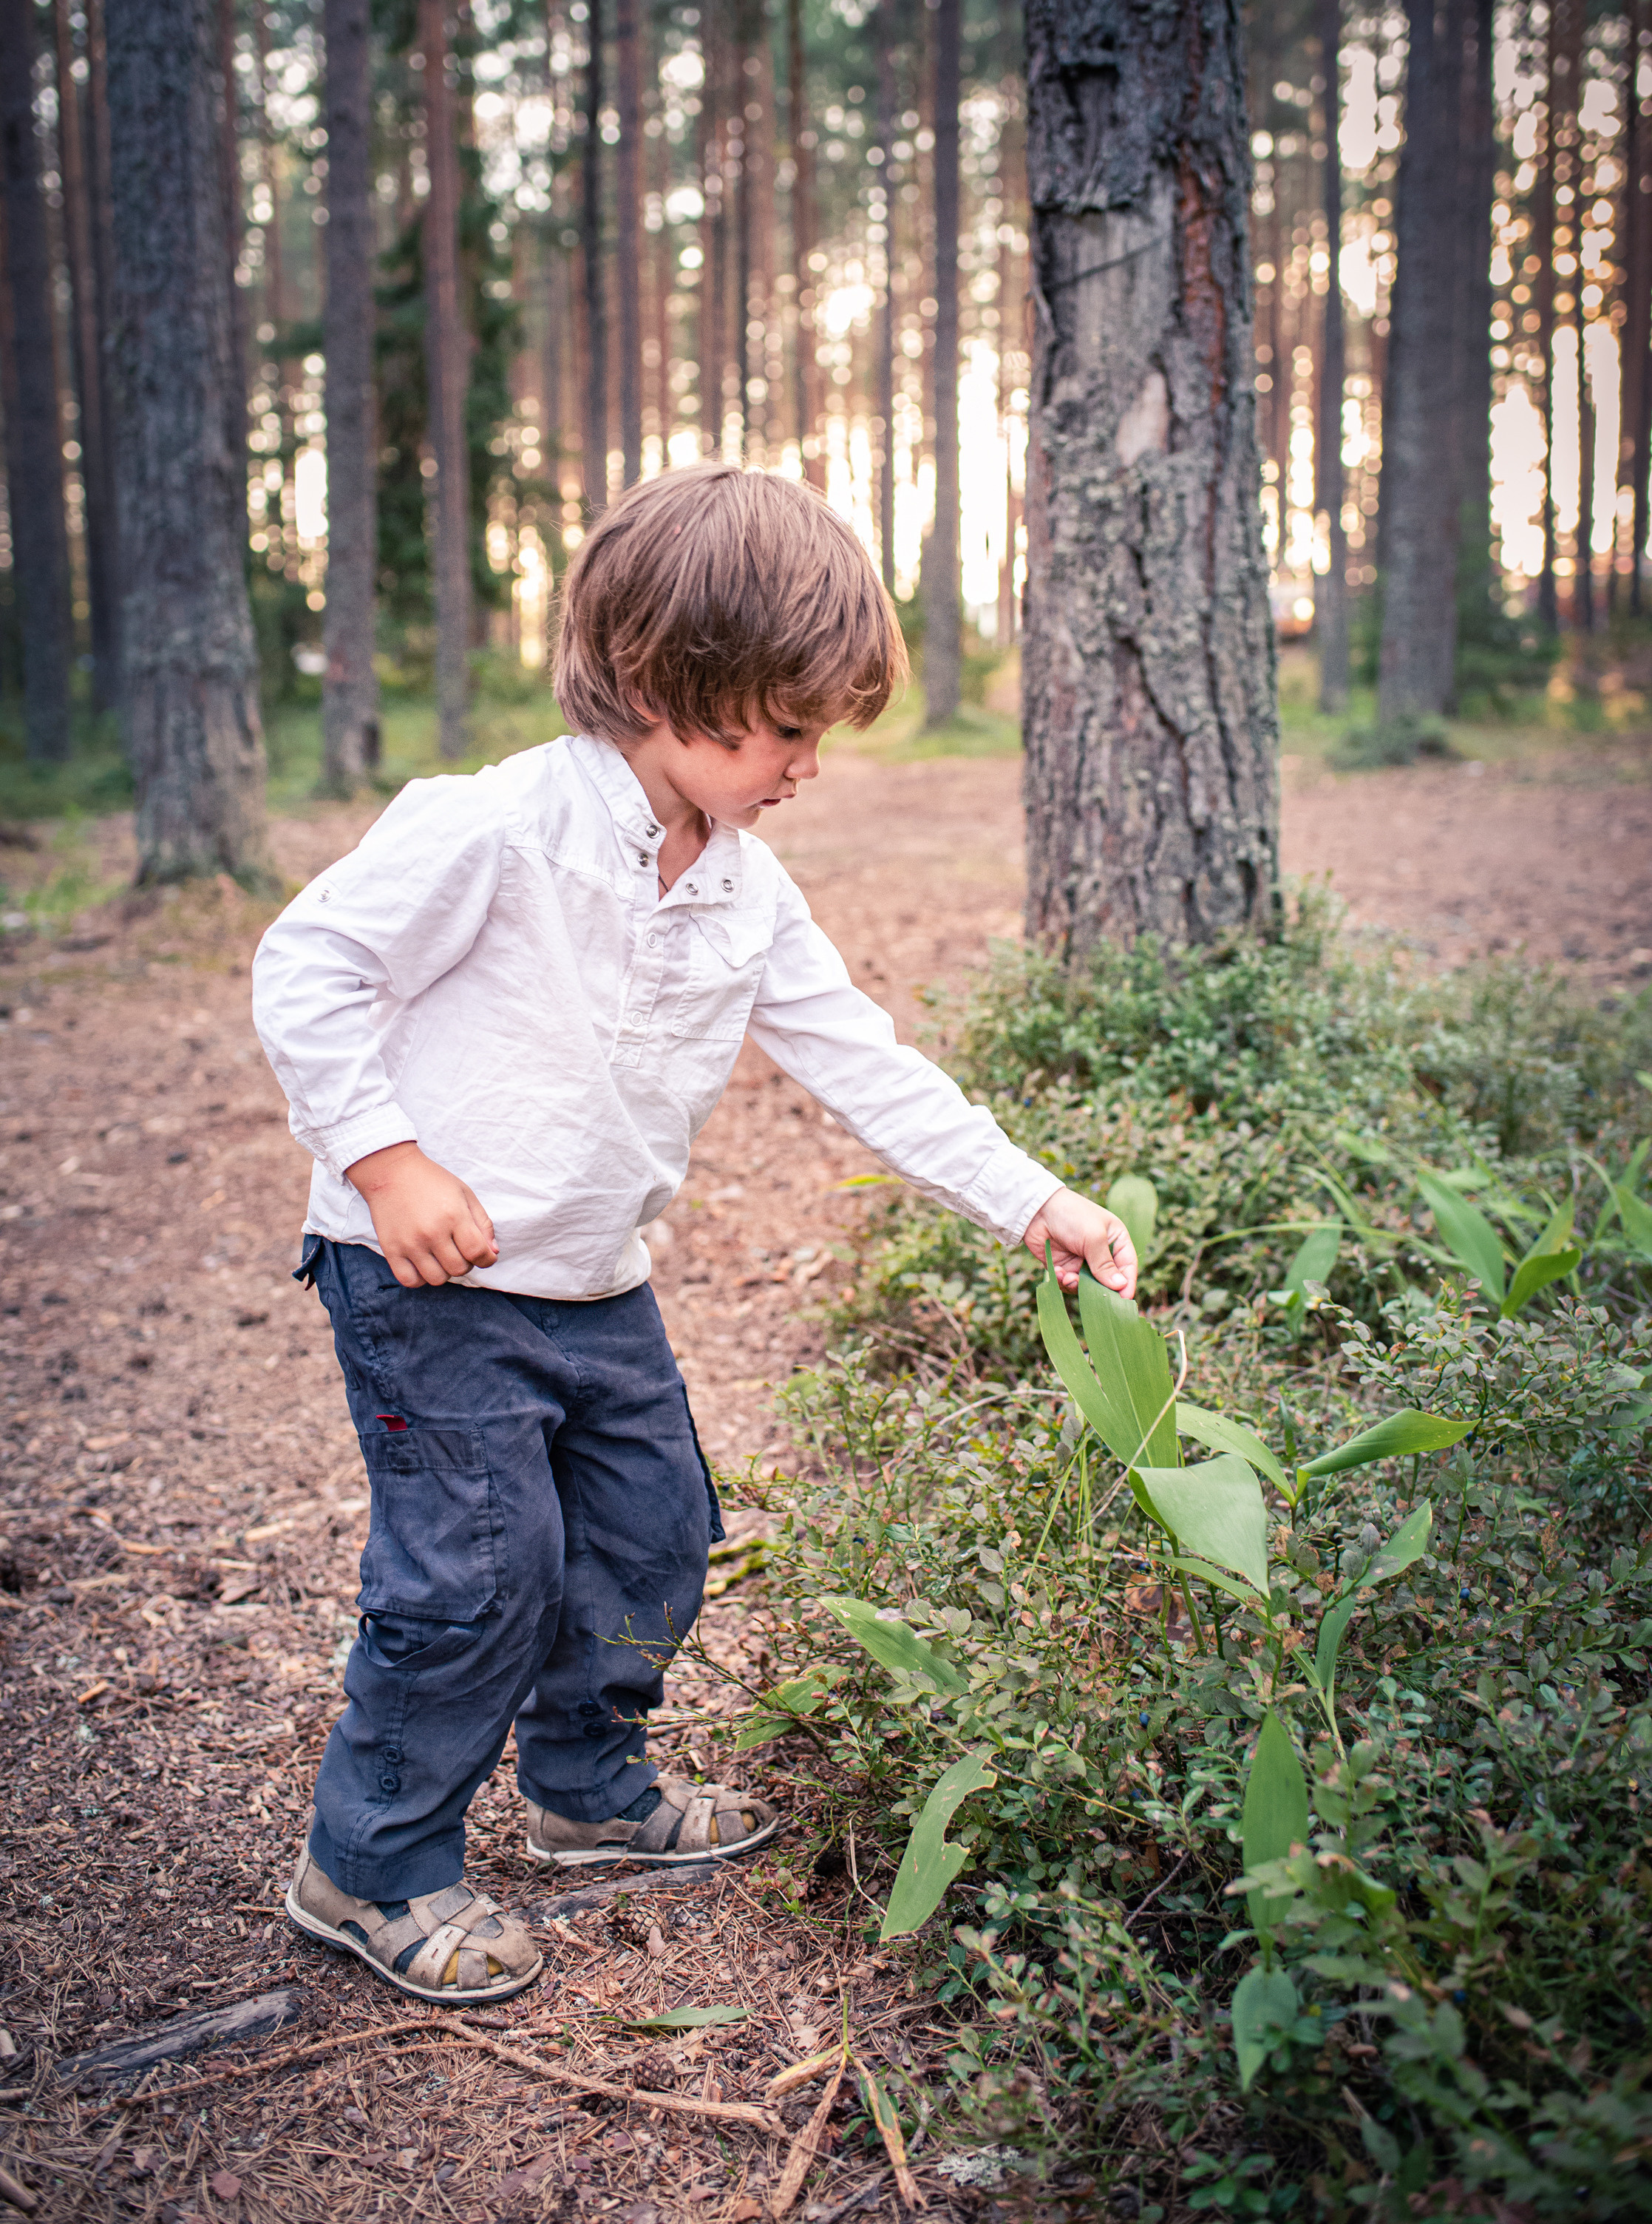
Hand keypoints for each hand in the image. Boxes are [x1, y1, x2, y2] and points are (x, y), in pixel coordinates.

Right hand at [344, 1142, 498, 1287]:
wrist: (390, 1171)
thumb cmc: (432, 1181)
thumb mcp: (464, 1194)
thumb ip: (483, 1223)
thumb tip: (493, 1253)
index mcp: (454, 1215)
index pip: (478, 1253)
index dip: (487, 1259)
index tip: (485, 1256)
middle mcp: (432, 1232)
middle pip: (459, 1269)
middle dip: (466, 1262)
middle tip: (459, 1249)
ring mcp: (410, 1243)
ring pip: (437, 1279)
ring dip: (444, 1271)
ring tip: (440, 1256)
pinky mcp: (391, 1249)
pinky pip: (410, 1280)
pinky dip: (420, 1278)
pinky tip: (422, 1263)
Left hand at [1022, 1186, 1137, 1299]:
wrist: (1037, 1210)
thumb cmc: (1072, 1216)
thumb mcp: (1093, 1238)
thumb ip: (1105, 1264)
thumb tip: (1121, 1286)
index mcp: (1115, 1239)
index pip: (1127, 1266)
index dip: (1127, 1283)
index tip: (1124, 1300)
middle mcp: (1101, 1252)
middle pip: (1108, 1281)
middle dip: (1099, 1289)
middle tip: (1093, 1297)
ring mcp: (1082, 1260)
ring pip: (1087, 1286)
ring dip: (1077, 1285)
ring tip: (1068, 1277)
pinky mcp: (1065, 1266)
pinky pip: (1069, 1283)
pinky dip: (1063, 1281)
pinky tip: (1058, 1271)